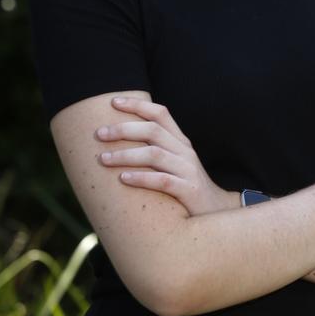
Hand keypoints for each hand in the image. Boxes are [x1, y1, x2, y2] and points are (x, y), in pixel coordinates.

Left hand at [95, 97, 239, 215]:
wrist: (215, 213)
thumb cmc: (185, 187)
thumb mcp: (174, 164)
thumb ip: (155, 150)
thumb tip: (119, 141)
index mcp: (180, 141)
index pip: (160, 113)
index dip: (137, 104)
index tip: (113, 102)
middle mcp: (185, 151)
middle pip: (153, 130)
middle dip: (123, 129)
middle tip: (99, 134)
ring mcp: (188, 170)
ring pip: (154, 154)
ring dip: (125, 154)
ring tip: (103, 159)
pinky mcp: (189, 190)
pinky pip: (163, 180)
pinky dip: (141, 178)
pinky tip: (123, 179)